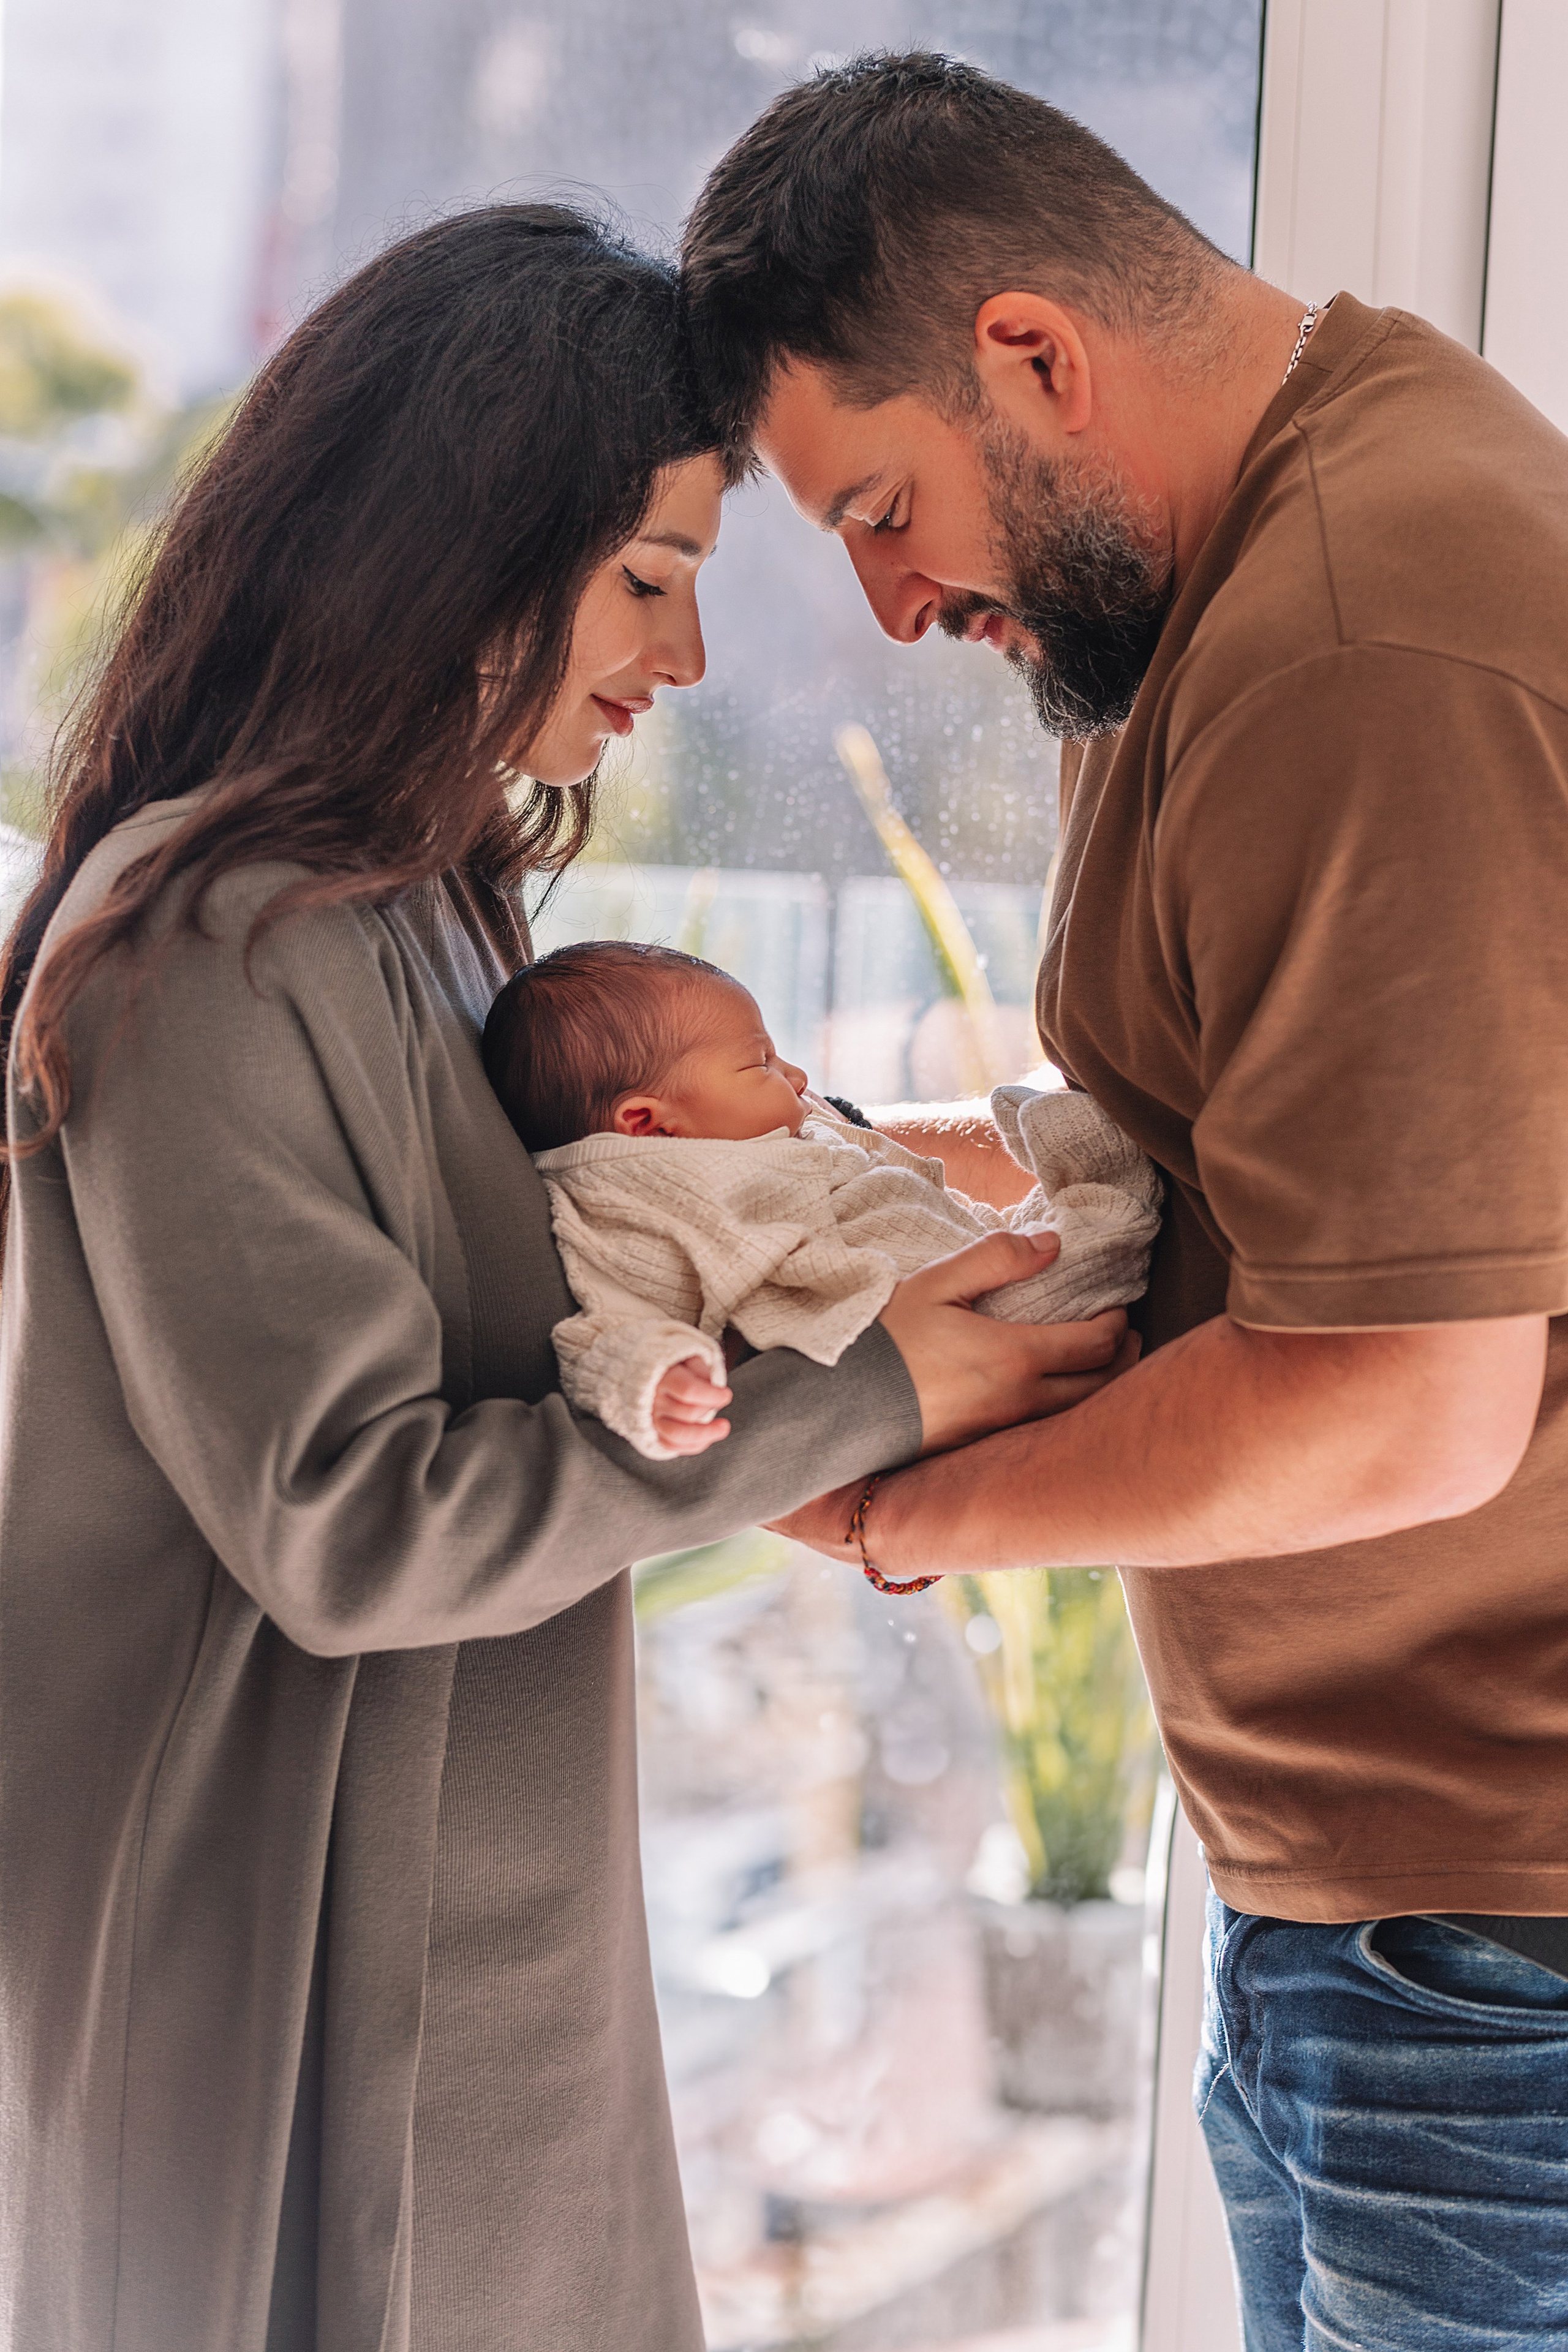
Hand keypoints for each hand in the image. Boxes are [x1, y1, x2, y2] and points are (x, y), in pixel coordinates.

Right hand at [650, 1355, 731, 1455]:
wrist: (649, 1375)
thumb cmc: (674, 1365)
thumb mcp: (687, 1357)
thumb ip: (700, 1370)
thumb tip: (713, 1390)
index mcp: (663, 1378)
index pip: (688, 1390)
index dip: (712, 1395)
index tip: (726, 1395)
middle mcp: (654, 1400)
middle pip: (687, 1413)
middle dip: (710, 1409)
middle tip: (721, 1401)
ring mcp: (652, 1418)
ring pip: (677, 1435)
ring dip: (705, 1434)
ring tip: (723, 1428)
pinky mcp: (653, 1432)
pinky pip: (672, 1445)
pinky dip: (693, 1445)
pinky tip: (708, 1437)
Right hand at [876, 1229, 1133, 1455]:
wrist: (841, 1406)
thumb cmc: (886, 1339)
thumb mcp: (937, 1283)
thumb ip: (997, 1259)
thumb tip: (1052, 1243)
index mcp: (1015, 1357)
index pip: (1097, 1343)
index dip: (1117, 1322)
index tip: (1116, 1306)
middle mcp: (1021, 1401)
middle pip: (1102, 1386)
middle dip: (1125, 1359)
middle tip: (1128, 1337)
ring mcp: (1004, 1431)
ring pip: (1077, 1415)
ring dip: (1102, 1389)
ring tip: (1105, 1365)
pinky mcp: (984, 1448)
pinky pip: (1045, 1432)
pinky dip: (1068, 1411)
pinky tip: (1059, 1394)